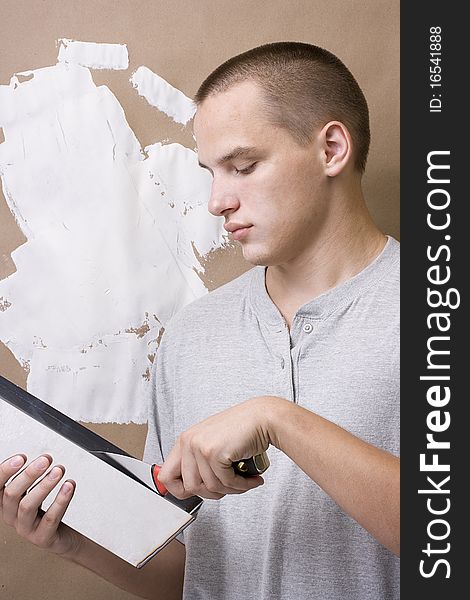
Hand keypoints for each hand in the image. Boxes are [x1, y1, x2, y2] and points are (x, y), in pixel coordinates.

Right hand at [0, 454, 81, 557]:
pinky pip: (49, 518)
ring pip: (28, 506)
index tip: (21, 457)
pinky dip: (60, 500)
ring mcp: (25, 528)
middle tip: (45, 459)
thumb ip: (32, 477)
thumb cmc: (43, 512)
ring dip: (44, 485)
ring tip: (58, 470)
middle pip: (12, 494)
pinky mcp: (42, 538)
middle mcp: (12, 516)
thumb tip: (42, 457)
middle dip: (29, 474)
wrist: (60, 537)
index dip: (5, 472)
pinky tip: (68, 486)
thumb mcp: (32, 493)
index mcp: (6, 503)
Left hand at [158, 396, 278, 499]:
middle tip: (227, 487)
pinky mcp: (214, 452)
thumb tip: (191, 488)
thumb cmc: (242, 430)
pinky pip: (226, 483)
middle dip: (212, 493)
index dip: (180, 490)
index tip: (198, 492)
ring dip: (231, 489)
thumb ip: (199, 463)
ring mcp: (200, 447)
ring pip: (210, 487)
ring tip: (244, 481)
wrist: (262, 418)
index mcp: (185, 440)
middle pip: (189, 487)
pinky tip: (251, 478)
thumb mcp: (212, 443)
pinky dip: (242, 485)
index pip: (166, 475)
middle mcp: (189, 442)